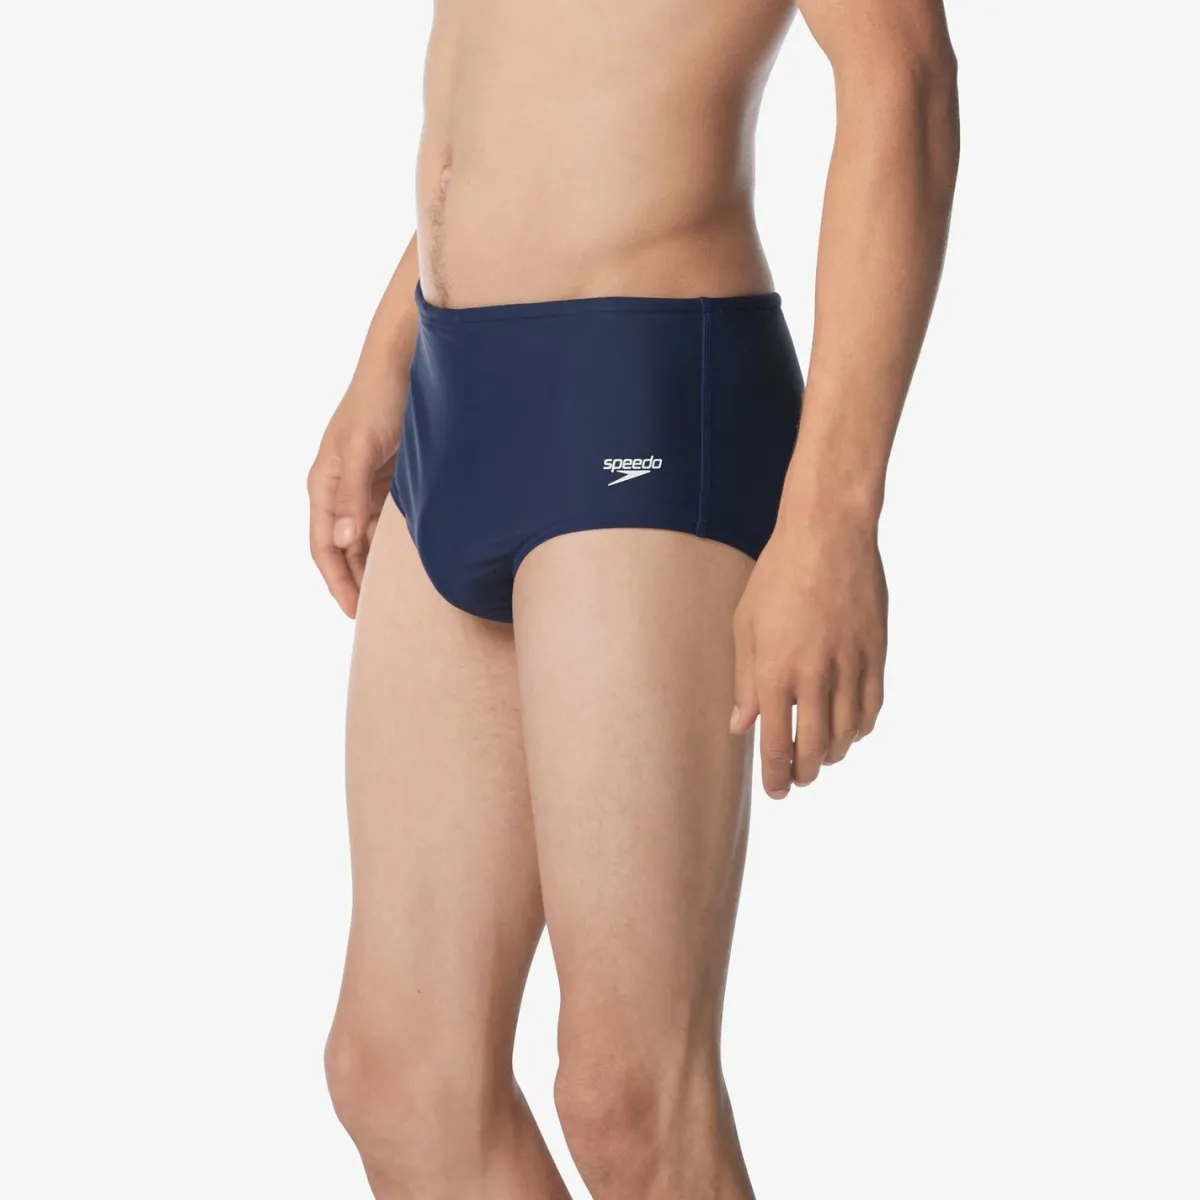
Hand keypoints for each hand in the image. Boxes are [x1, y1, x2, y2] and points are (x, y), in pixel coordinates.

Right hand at [307, 370, 405, 617]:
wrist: (404, 364)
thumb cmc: (378, 400)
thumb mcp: (360, 447)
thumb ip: (351, 494)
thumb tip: (342, 539)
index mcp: (323, 484)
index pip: (323, 546)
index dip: (336, 581)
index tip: (354, 612)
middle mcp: (340, 489)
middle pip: (344, 549)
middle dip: (355, 581)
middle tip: (377, 617)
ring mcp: (364, 486)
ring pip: (366, 539)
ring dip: (376, 566)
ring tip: (396, 599)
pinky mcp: (388, 480)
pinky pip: (387, 523)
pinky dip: (394, 545)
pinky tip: (412, 565)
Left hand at [730, 507, 886, 794]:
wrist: (828, 535)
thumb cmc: (777, 575)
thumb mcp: (745, 625)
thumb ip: (744, 681)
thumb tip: (741, 725)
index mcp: (775, 671)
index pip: (776, 743)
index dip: (777, 775)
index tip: (777, 791)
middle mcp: (815, 675)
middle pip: (815, 748)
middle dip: (805, 773)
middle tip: (798, 780)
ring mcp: (851, 665)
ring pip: (848, 733)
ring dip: (834, 753)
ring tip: (823, 757)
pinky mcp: (877, 653)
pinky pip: (872, 706)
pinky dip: (862, 728)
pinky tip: (851, 730)